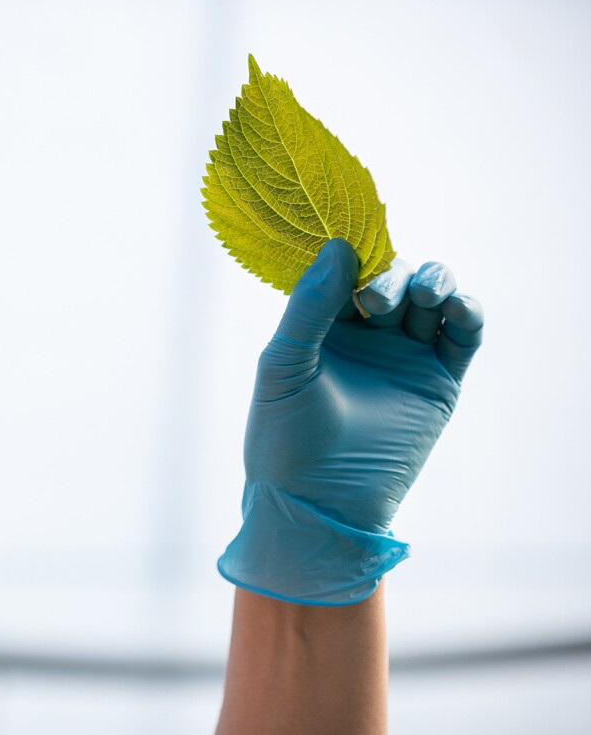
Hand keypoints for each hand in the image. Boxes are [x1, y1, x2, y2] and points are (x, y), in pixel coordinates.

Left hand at [217, 239, 483, 604]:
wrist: (316, 504)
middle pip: (394, 278)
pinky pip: (462, 336)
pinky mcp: (438, 382)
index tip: (354, 245)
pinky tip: (456, 307)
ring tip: (425, 295)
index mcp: (322, 326)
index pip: (347, 271)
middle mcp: (365, 336)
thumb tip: (340, 247)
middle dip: (393, 275)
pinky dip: (467, 313)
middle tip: (376, 298)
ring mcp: (404, 356)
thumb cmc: (284, 437)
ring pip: (431, 299)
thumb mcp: (284, 365)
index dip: (355, 254)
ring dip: (434, 282)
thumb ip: (308, 307)